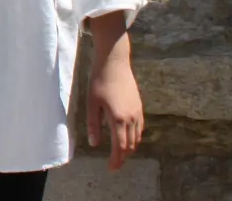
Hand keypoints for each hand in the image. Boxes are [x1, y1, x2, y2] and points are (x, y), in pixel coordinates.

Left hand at [87, 46, 143, 169]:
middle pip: (130, 145)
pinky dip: (135, 138)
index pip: (120, 146)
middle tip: (114, 165)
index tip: (111, 168)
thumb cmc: (99, 81)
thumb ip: (93, 124)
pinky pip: (140, 128)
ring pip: (137, 138)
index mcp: (118, 119)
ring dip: (130, 149)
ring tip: (120, 155)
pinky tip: (128, 138)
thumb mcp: (91, 103)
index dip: (116, 160)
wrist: (114, 62)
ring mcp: (137, 112)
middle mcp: (131, 118)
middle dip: (123, 157)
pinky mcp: (139, 106)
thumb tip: (94, 144)